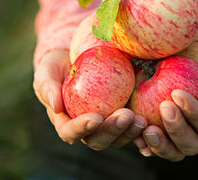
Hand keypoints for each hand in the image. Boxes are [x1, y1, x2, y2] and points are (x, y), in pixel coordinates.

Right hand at [33, 49, 147, 149]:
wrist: (75, 58)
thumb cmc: (56, 66)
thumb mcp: (47, 71)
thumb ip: (47, 86)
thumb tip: (54, 106)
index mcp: (64, 121)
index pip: (70, 132)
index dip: (82, 129)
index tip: (96, 117)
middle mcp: (85, 129)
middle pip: (98, 139)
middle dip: (112, 130)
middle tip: (126, 115)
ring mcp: (104, 126)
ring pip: (117, 138)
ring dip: (129, 131)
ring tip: (141, 119)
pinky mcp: (119, 119)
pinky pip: (130, 128)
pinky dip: (140, 127)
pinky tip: (150, 118)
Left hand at [134, 58, 197, 160]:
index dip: (194, 113)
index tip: (177, 93)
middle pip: (192, 143)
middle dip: (175, 129)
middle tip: (162, 107)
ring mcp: (191, 131)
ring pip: (176, 148)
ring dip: (159, 142)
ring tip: (143, 127)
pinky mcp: (175, 127)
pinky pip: (162, 140)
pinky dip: (147, 142)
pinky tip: (134, 135)